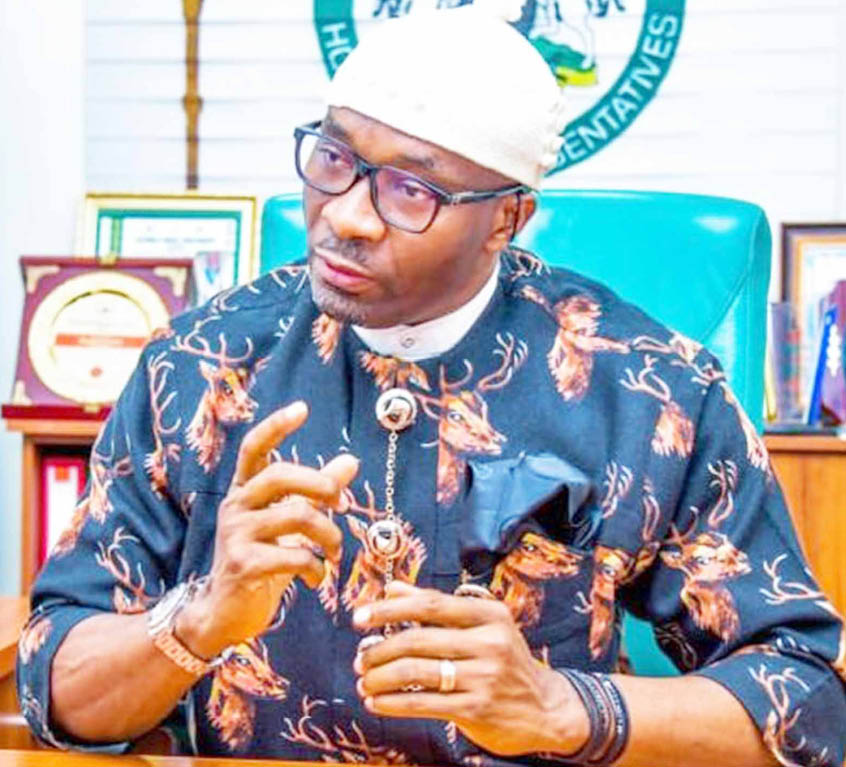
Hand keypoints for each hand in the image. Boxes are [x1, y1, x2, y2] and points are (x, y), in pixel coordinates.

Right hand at [176, 401, 358, 657]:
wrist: (224, 612)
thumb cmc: (259, 561)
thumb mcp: (287, 523)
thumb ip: (316, 492)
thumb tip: (350, 460)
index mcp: (244, 491)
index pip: (254, 449)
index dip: (276, 427)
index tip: (301, 408)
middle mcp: (235, 506)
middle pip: (280, 475)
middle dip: (321, 485)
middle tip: (343, 503)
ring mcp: (236, 535)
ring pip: (296, 516)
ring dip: (328, 534)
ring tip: (334, 552)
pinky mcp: (243, 565)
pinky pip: (294, 555)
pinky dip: (316, 566)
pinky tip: (317, 577)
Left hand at [352, 581, 588, 756]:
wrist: (545, 709)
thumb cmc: (504, 659)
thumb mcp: (480, 625)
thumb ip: (435, 606)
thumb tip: (391, 589)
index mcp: (488, 614)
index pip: (430, 604)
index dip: (390, 609)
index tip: (360, 617)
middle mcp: (489, 642)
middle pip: (418, 639)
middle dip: (380, 649)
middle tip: (360, 658)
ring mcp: (484, 677)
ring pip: (416, 673)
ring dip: (380, 678)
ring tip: (365, 681)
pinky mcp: (477, 709)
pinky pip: (422, 704)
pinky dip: (392, 703)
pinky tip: (377, 702)